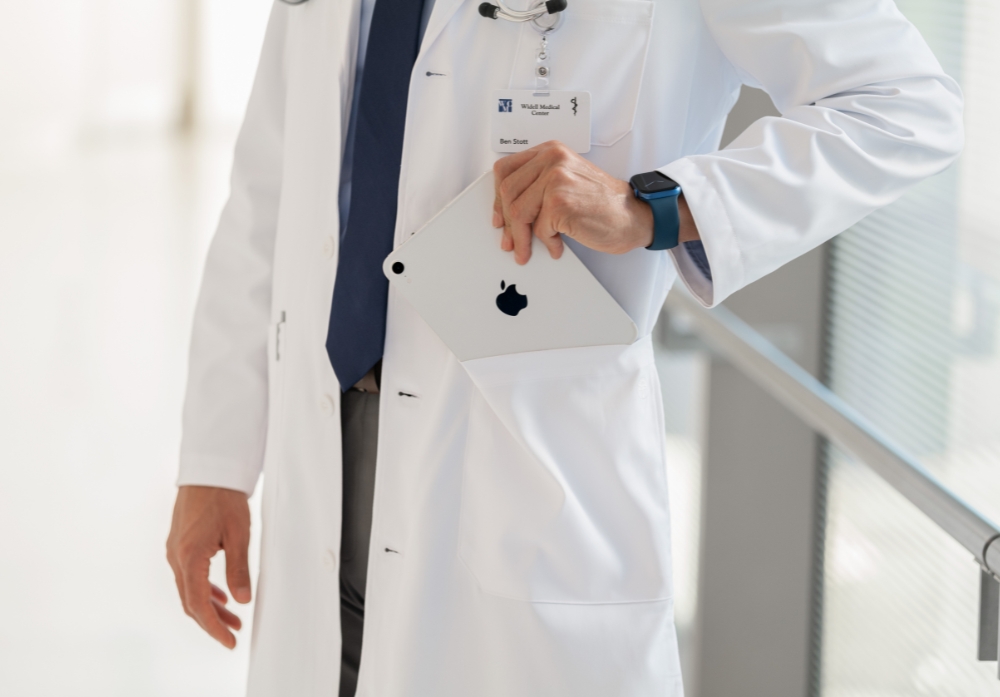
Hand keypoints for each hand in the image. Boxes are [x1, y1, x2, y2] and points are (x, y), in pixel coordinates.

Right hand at [166, 485, 251, 648]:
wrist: (209, 472)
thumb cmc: (224, 498)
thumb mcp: (238, 535)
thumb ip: (239, 570)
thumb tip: (243, 600)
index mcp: (189, 557)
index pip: (198, 604)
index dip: (214, 627)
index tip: (228, 640)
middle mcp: (176, 557)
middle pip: (190, 602)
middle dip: (212, 621)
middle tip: (233, 634)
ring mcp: (174, 551)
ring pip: (189, 590)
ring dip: (209, 606)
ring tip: (232, 618)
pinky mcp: (178, 545)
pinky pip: (188, 576)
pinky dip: (203, 589)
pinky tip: (220, 595)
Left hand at [492, 140, 697, 263]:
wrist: (634, 214)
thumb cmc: (602, 203)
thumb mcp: (567, 180)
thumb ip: (539, 184)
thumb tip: (507, 211)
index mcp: (550, 151)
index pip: (506, 170)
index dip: (497, 198)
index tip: (499, 218)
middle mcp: (552, 159)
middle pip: (508, 192)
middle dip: (506, 223)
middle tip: (509, 242)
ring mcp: (556, 179)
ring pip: (518, 212)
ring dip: (521, 238)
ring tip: (526, 251)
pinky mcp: (560, 202)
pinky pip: (538, 228)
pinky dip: (546, 243)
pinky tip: (557, 247)